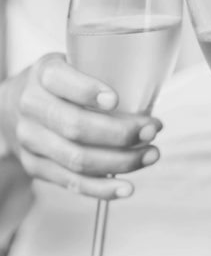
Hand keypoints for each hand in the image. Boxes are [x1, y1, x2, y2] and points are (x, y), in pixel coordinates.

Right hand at [0, 53, 162, 199]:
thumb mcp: (76, 67)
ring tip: (150, 155)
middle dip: (121, 133)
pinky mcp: (37, 167)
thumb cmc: (60, 87)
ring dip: (121, 161)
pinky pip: (73, 183)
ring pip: (78, 159)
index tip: (116, 99)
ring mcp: (32, 141)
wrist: (14, 108)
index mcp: (44, 75)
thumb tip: (149, 102)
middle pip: (76, 126)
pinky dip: (103, 188)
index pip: (61, 81)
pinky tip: (127, 188)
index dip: (88, 91)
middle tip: (151, 130)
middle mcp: (32, 107)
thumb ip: (104, 76)